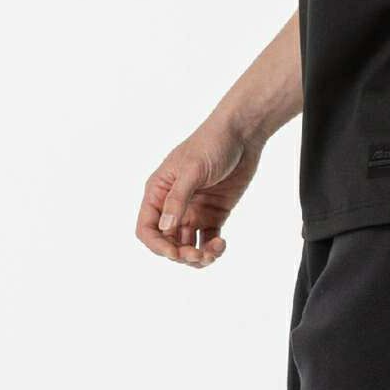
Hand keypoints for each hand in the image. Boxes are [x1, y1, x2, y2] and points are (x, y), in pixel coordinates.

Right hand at [135, 118, 263, 267]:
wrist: (243, 133)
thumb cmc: (212, 143)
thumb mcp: (193, 169)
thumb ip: (178, 198)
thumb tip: (165, 229)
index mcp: (159, 192)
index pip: (147, 228)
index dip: (157, 246)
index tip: (175, 253)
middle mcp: (173, 204)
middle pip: (167, 242)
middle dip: (180, 254)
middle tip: (199, 255)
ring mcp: (194, 210)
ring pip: (187, 245)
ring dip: (196, 256)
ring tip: (213, 253)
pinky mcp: (214, 213)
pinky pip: (208, 239)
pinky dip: (212, 248)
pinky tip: (221, 245)